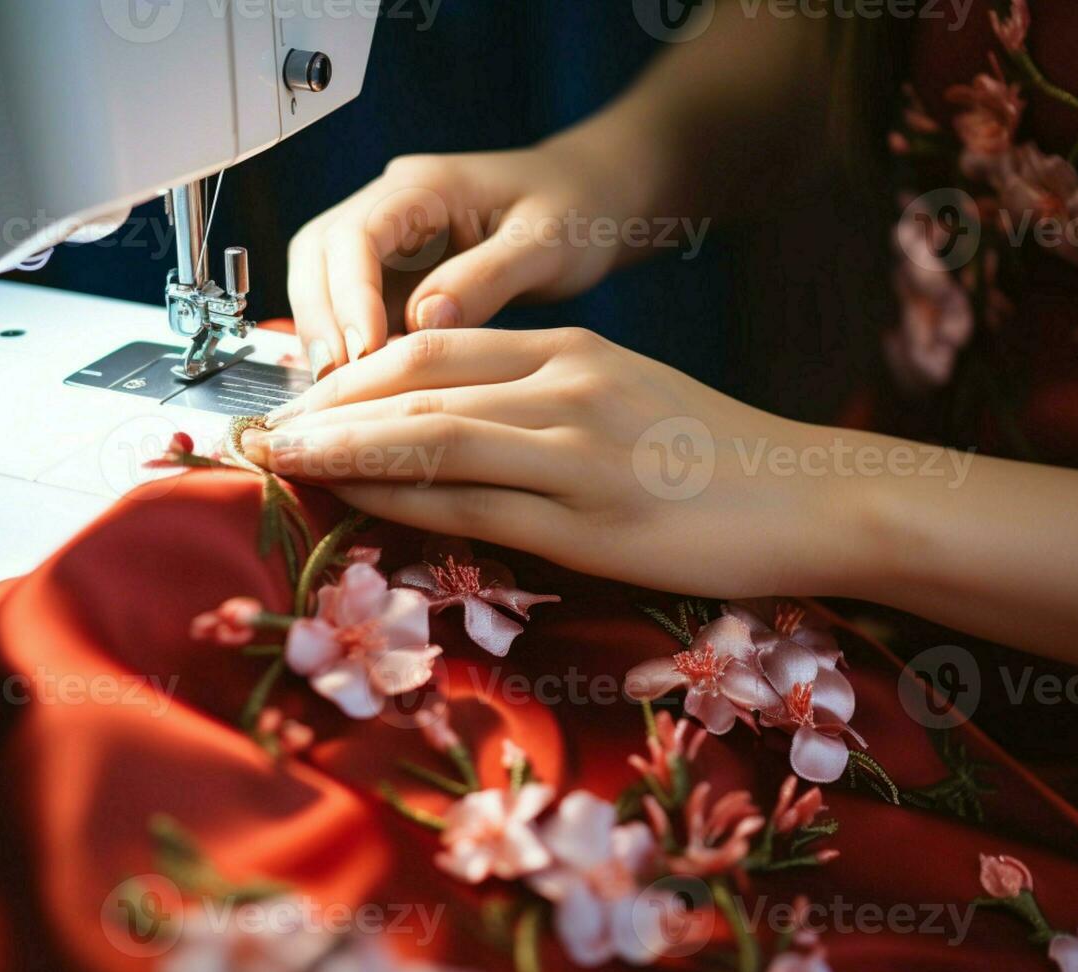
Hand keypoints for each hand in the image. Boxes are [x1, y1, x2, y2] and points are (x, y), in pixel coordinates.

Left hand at [242, 328, 868, 599]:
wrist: (815, 497)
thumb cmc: (718, 456)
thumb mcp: (625, 398)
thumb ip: (540, 401)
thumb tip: (445, 424)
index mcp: (571, 350)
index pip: (432, 344)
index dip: (351, 371)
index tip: (299, 399)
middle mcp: (566, 385)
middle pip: (415, 381)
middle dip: (325, 406)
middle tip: (262, 429)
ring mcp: (579, 451)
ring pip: (432, 439)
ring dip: (343, 449)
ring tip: (278, 460)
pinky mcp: (593, 520)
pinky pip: (475, 505)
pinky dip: (403, 502)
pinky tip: (355, 505)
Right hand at [286, 138, 646, 378]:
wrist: (591, 203)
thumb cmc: (577, 210)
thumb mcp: (546, 241)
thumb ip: (486, 277)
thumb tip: (423, 323)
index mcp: (424, 186)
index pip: (355, 235)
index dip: (347, 296)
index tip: (362, 352)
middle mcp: (392, 207)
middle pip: (317, 257)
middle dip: (319, 321)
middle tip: (336, 386)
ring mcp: (388, 244)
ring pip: (323, 285)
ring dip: (325, 338)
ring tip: (343, 397)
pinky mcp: (395, 279)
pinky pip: (352, 312)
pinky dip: (350, 349)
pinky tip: (366, 392)